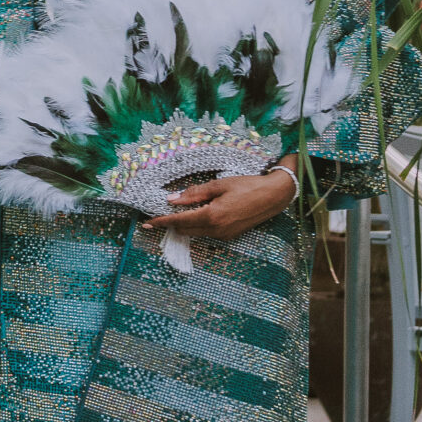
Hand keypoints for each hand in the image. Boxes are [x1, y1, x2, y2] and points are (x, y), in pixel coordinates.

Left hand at [140, 165, 296, 246]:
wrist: (274, 196)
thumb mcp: (219, 185)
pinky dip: (197, 225)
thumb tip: (172, 199)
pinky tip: (197, 215)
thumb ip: (195, 193)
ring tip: (176, 213)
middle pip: (184, 229)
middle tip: (158, 214)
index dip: (161, 221)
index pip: (179, 220)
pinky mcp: (230, 236)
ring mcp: (223, 235)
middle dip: (170, 223)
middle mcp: (216, 229)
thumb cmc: (247, 186)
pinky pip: (206, 233)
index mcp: (211, 215)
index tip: (146, 222)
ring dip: (184, 224)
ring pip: (195, 232)